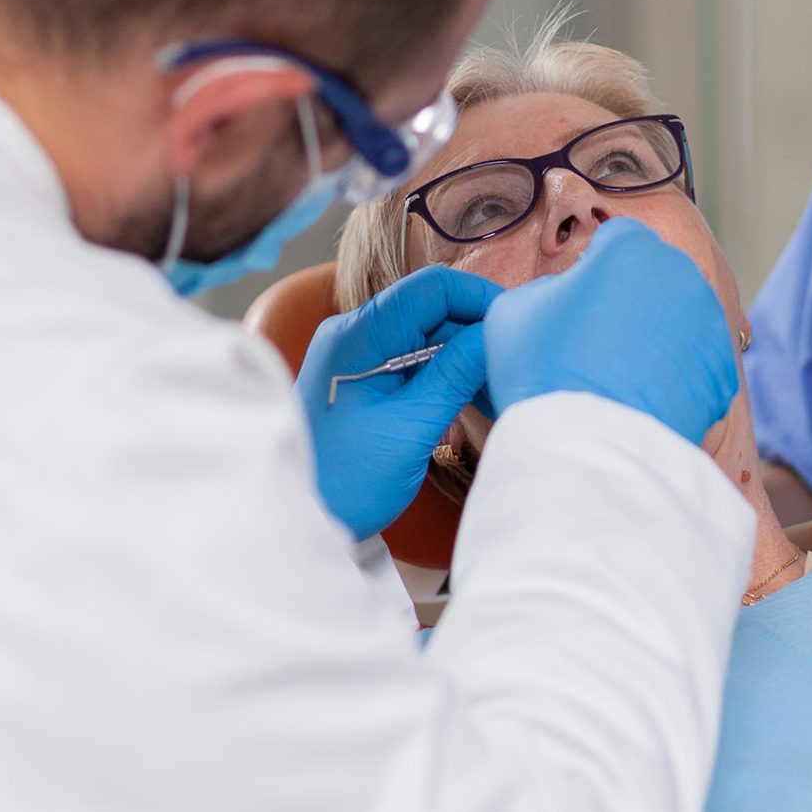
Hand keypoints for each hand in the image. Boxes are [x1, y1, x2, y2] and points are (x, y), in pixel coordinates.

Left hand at [298, 266, 494, 540]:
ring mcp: (360, 358)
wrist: (293, 524)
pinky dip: (448, 377)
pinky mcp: (366, 382)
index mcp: (359, 334)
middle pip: (434, 310)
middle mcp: (357, 335)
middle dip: (478, 334)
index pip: (434, 288)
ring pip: (430, 338)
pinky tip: (475, 401)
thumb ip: (456, 374)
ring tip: (499, 391)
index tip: (517, 329)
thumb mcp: (410, 427)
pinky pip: (416, 363)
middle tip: (515, 368)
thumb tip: (497, 332)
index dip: (481, 299)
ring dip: (467, 359)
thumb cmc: (343, 481)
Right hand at [483, 217, 738, 445]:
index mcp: (632, 247)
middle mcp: (681, 275)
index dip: (594, 266)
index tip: (580, 299)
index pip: (616, 238)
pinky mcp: (723, 370)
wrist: (589, 448)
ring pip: (678, 318)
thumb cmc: (544, 371)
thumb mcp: (514, 311)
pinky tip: (641, 396)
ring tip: (618, 373)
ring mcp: (709, 324)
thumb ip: (546, 286)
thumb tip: (566, 292)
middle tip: (596, 340)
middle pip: (653, 276)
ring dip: (655, 335)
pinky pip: (694, 362)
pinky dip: (674, 374)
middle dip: (630, 298)